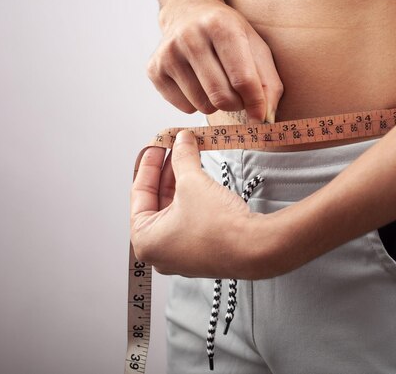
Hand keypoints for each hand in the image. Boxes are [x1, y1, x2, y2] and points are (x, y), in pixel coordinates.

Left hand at [130, 130, 271, 278]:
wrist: (255, 247)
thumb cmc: (219, 229)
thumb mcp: (193, 182)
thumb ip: (182, 158)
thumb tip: (181, 141)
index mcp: (146, 240)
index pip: (140, 193)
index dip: (149, 164)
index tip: (156, 147)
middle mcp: (160, 252)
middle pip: (157, 201)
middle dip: (168, 172)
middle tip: (175, 149)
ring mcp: (182, 254)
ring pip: (176, 210)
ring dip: (182, 183)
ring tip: (189, 158)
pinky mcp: (202, 252)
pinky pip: (190, 219)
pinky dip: (193, 198)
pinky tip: (201, 179)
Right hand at [146, 0, 283, 123]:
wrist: (187, 12)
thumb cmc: (228, 34)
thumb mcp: (256, 48)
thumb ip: (269, 83)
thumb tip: (265, 118)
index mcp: (221, 26)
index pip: (243, 79)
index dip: (256, 103)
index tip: (260, 115)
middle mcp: (190, 37)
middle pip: (221, 97)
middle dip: (236, 105)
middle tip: (238, 96)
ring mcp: (168, 54)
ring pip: (203, 105)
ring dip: (216, 104)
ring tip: (217, 84)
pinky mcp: (154, 70)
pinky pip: (185, 107)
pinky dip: (196, 103)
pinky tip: (197, 83)